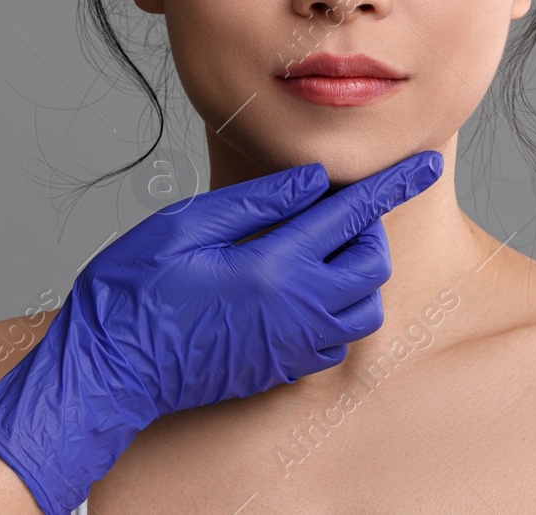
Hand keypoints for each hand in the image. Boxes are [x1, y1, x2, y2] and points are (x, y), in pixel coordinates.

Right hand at [0, 149, 443, 514]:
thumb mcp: (185, 226)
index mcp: (274, 266)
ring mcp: (292, 347)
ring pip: (363, 308)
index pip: (354, 213)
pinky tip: (289, 293)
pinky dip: (332, 311)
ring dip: (351, 275)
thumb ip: (257, 201)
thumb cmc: (133, 293)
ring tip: (306, 255)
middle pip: (371, 264)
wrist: (107, 372)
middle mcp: (296, 311)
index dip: (396, 183)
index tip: (428, 163)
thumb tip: (312, 180)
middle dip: (362, 231)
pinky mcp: (282, 370)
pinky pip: (336, 339)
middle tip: (321, 215)